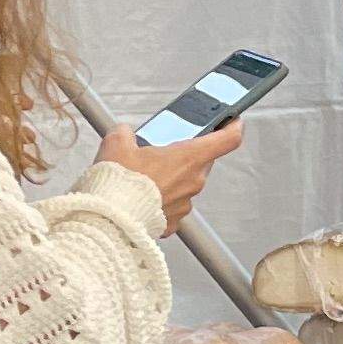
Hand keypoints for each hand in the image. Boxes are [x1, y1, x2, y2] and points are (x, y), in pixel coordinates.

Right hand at [100, 121, 241, 229]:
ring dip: (171, 178)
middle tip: (164, 150)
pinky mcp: (174, 222)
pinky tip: (142, 197)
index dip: (233, 127)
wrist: (108, 219)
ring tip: (145, 176)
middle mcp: (193, 181)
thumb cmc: (118, 183)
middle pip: (201, 162)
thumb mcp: (117, 143)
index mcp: (188, 158)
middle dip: (185, 154)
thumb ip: (126, 132)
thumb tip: (125, 134)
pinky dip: (160, 200)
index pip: (227, 140)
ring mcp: (185, 203)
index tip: (233, 122)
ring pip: (185, 184)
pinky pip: (173, 206)